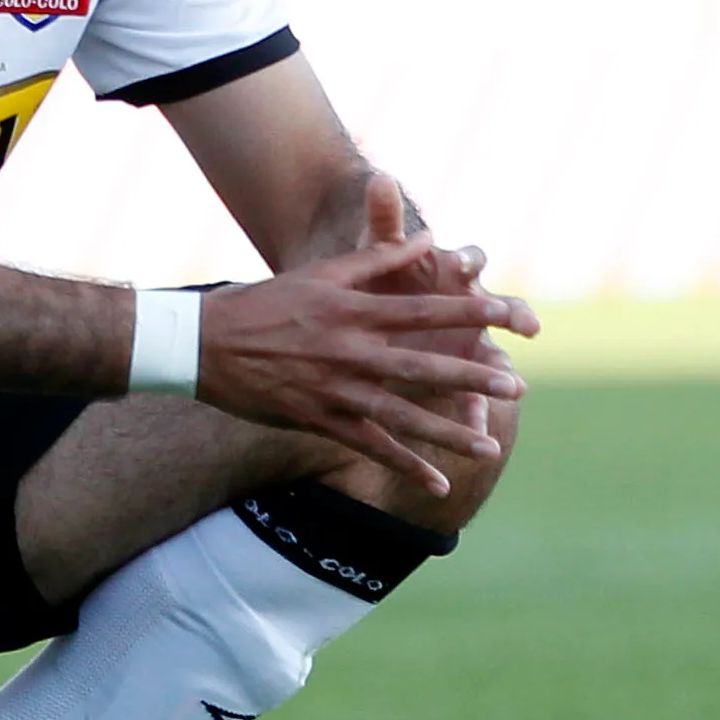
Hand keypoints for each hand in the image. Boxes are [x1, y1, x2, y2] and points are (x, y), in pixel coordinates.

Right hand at [199, 198, 536, 494]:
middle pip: (422, 369)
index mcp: (353, 312)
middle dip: (472, 379)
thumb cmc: (263, 303)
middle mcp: (350, 353)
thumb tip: (426, 237)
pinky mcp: (319, 420)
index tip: (508, 315)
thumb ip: (376, 258)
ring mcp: (335, 391)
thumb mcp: (320, 273)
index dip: (468, 313)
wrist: (203, 344)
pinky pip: (371, 447)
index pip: (423, 312)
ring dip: (448, 433)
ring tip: (490, 447)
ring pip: (403, 416)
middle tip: (517, 387)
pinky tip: (438, 482)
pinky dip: (405, 465)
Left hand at [346, 174, 534, 449]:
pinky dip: (474, 416)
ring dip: (503, 373)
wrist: (380, 312)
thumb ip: (383, 220)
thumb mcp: (378, 251)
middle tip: (527, 324)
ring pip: (495, 358)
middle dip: (512, 315)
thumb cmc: (385, 276)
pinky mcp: (463, 377)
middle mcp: (474, 307)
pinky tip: (476, 437)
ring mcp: (472, 343)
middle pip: (501, 308)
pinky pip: (472, 399)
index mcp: (453, 273)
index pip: (471, 260)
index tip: (463, 263)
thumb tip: (378, 177)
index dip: (468, 260)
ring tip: (515, 389)